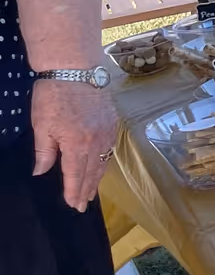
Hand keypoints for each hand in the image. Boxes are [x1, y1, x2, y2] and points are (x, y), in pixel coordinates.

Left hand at [32, 79, 119, 210]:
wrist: (76, 69)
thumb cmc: (53, 95)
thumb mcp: (41, 124)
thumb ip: (44, 151)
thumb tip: (41, 171)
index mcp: (76, 144)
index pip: (74, 175)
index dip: (73, 191)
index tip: (72, 205)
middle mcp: (96, 142)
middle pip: (92, 172)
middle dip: (86, 190)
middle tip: (82, 205)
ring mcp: (107, 132)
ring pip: (103, 162)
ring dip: (96, 178)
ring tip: (91, 192)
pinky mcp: (113, 123)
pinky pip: (110, 149)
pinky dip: (105, 162)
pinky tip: (101, 166)